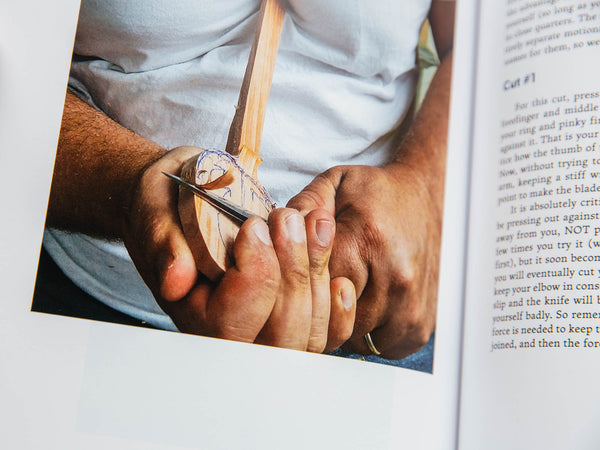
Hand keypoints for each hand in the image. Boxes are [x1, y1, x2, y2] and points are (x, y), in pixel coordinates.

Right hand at [121, 146, 355, 351]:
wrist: (180, 203)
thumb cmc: (167, 207)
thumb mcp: (155, 212)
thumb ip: (164, 243)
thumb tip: (177, 279)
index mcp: (192, 314)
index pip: (233, 322)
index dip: (255, 275)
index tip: (254, 227)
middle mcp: (230, 332)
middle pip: (280, 335)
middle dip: (295, 274)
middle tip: (289, 219)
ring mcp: (264, 328)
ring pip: (308, 334)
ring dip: (319, 276)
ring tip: (316, 224)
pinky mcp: (289, 315)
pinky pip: (325, 332)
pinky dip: (337, 307)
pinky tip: (337, 275)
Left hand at [287, 163, 441, 358]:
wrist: (432, 196)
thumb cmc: (378, 194)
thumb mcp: (336, 183)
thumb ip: (303, 204)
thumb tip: (275, 231)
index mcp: (368, 240)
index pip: (313, 284)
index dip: (298, 283)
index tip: (296, 274)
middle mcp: (395, 277)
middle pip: (332, 317)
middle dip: (317, 307)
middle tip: (315, 288)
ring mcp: (412, 305)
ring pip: (355, 339)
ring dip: (342, 324)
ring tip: (343, 294)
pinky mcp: (423, 324)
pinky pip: (382, 349)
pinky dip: (370, 335)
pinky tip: (367, 308)